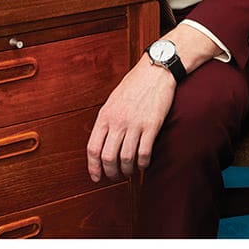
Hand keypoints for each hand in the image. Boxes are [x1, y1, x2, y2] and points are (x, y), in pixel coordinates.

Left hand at [86, 54, 175, 181]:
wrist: (155, 70)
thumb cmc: (134, 84)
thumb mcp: (113, 100)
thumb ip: (107, 120)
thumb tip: (102, 141)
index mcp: (105, 115)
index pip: (93, 148)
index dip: (93, 167)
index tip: (96, 177)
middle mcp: (118, 121)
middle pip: (108, 158)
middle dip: (111, 173)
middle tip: (115, 176)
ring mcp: (135, 124)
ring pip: (126, 159)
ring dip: (127, 171)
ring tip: (129, 172)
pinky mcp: (152, 125)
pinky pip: (144, 153)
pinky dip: (142, 164)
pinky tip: (143, 164)